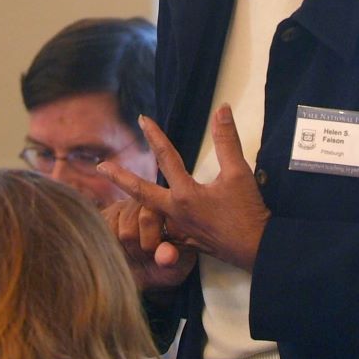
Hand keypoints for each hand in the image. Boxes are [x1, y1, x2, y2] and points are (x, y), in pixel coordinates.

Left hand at [99, 104, 270, 272]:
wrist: (257, 249)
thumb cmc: (246, 211)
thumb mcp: (238, 172)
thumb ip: (227, 140)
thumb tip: (222, 110)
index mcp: (185, 195)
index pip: (165, 157)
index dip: (154, 135)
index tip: (142, 120)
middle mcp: (176, 213)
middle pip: (141, 192)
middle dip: (120, 177)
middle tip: (101, 167)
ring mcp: (179, 230)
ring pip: (149, 215)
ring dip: (135, 203)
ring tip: (124, 192)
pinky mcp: (187, 242)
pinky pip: (163, 234)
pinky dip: (153, 227)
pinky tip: (151, 223)